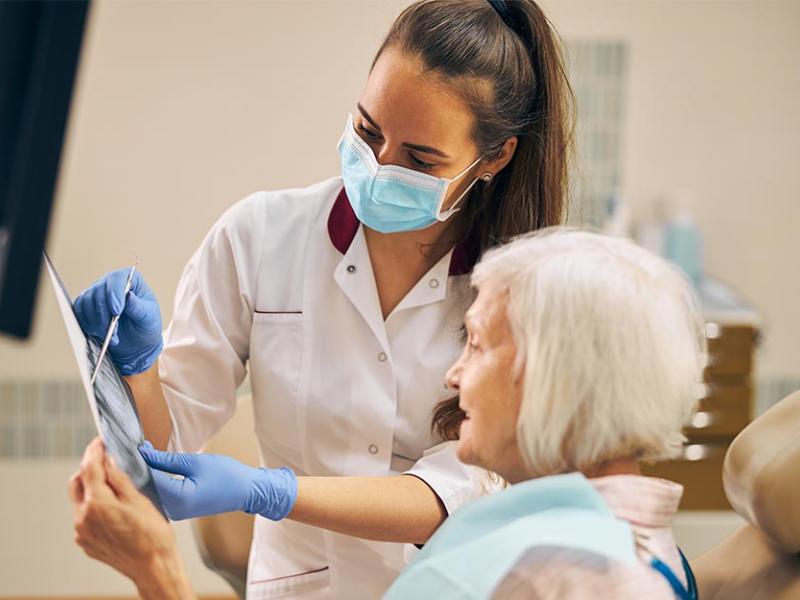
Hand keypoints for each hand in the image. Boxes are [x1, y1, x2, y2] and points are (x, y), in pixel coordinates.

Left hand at [69, 438, 193, 599]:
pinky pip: (84, 516)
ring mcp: (82, 532)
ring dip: (91, 487)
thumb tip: (108, 460)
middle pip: (77, 482)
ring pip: (79, 500)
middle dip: (89, 467)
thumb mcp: (140, 499)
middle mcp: (83, 518)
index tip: (101, 440)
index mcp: (97, 504)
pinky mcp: (86, 542)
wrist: (153, 567)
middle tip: (106, 458)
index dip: (94, 450)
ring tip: (112, 483)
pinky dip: (94, 505)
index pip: (89, 468)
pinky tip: (112, 506)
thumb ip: (119, 478)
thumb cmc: (153, 534)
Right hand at [73, 269, 162, 375]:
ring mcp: (97, 292)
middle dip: (105, 314)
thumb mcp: (149, 318)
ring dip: (97, 322)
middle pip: (98, 291)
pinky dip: (88, 324)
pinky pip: (79, 311)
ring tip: (111, 337)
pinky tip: (100, 334)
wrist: (136, 341)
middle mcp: (111, 282)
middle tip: (114, 332)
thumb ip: (138, 307)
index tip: (117, 311)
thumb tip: (128, 296)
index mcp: (131, 279)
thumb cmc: (146, 325)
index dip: (115, 293)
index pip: (117, 278)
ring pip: (87, 302)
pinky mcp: (86, 305)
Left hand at [139, 442, 297, 521]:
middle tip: (134, 448)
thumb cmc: (226, 475)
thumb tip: (143, 452)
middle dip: (138, 468)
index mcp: (178, 498)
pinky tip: (151, 468)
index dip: (137, 461)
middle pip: (144, 489)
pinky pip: (157, 496)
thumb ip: (166, 459)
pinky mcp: (176, 511)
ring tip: (141, 456)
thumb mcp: (195, 461)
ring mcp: (174, 513)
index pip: (147, 478)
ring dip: (144, 475)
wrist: (246, 491)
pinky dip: (152, 482)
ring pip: (149, 493)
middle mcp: (172, 510)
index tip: (131, 446)